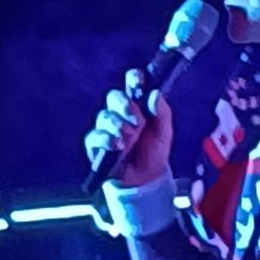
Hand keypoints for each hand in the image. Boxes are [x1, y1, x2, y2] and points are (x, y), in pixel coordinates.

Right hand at [84, 67, 174, 189]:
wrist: (145, 179)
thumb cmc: (154, 152)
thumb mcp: (164, 132)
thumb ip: (162, 112)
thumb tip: (155, 94)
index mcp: (137, 105)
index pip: (132, 84)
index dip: (133, 79)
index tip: (138, 81)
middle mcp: (119, 113)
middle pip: (114, 96)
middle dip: (124, 105)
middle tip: (136, 120)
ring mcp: (106, 128)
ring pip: (105, 116)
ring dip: (118, 127)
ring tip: (130, 140)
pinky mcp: (95, 145)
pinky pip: (95, 136)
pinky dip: (106, 140)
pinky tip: (117, 147)